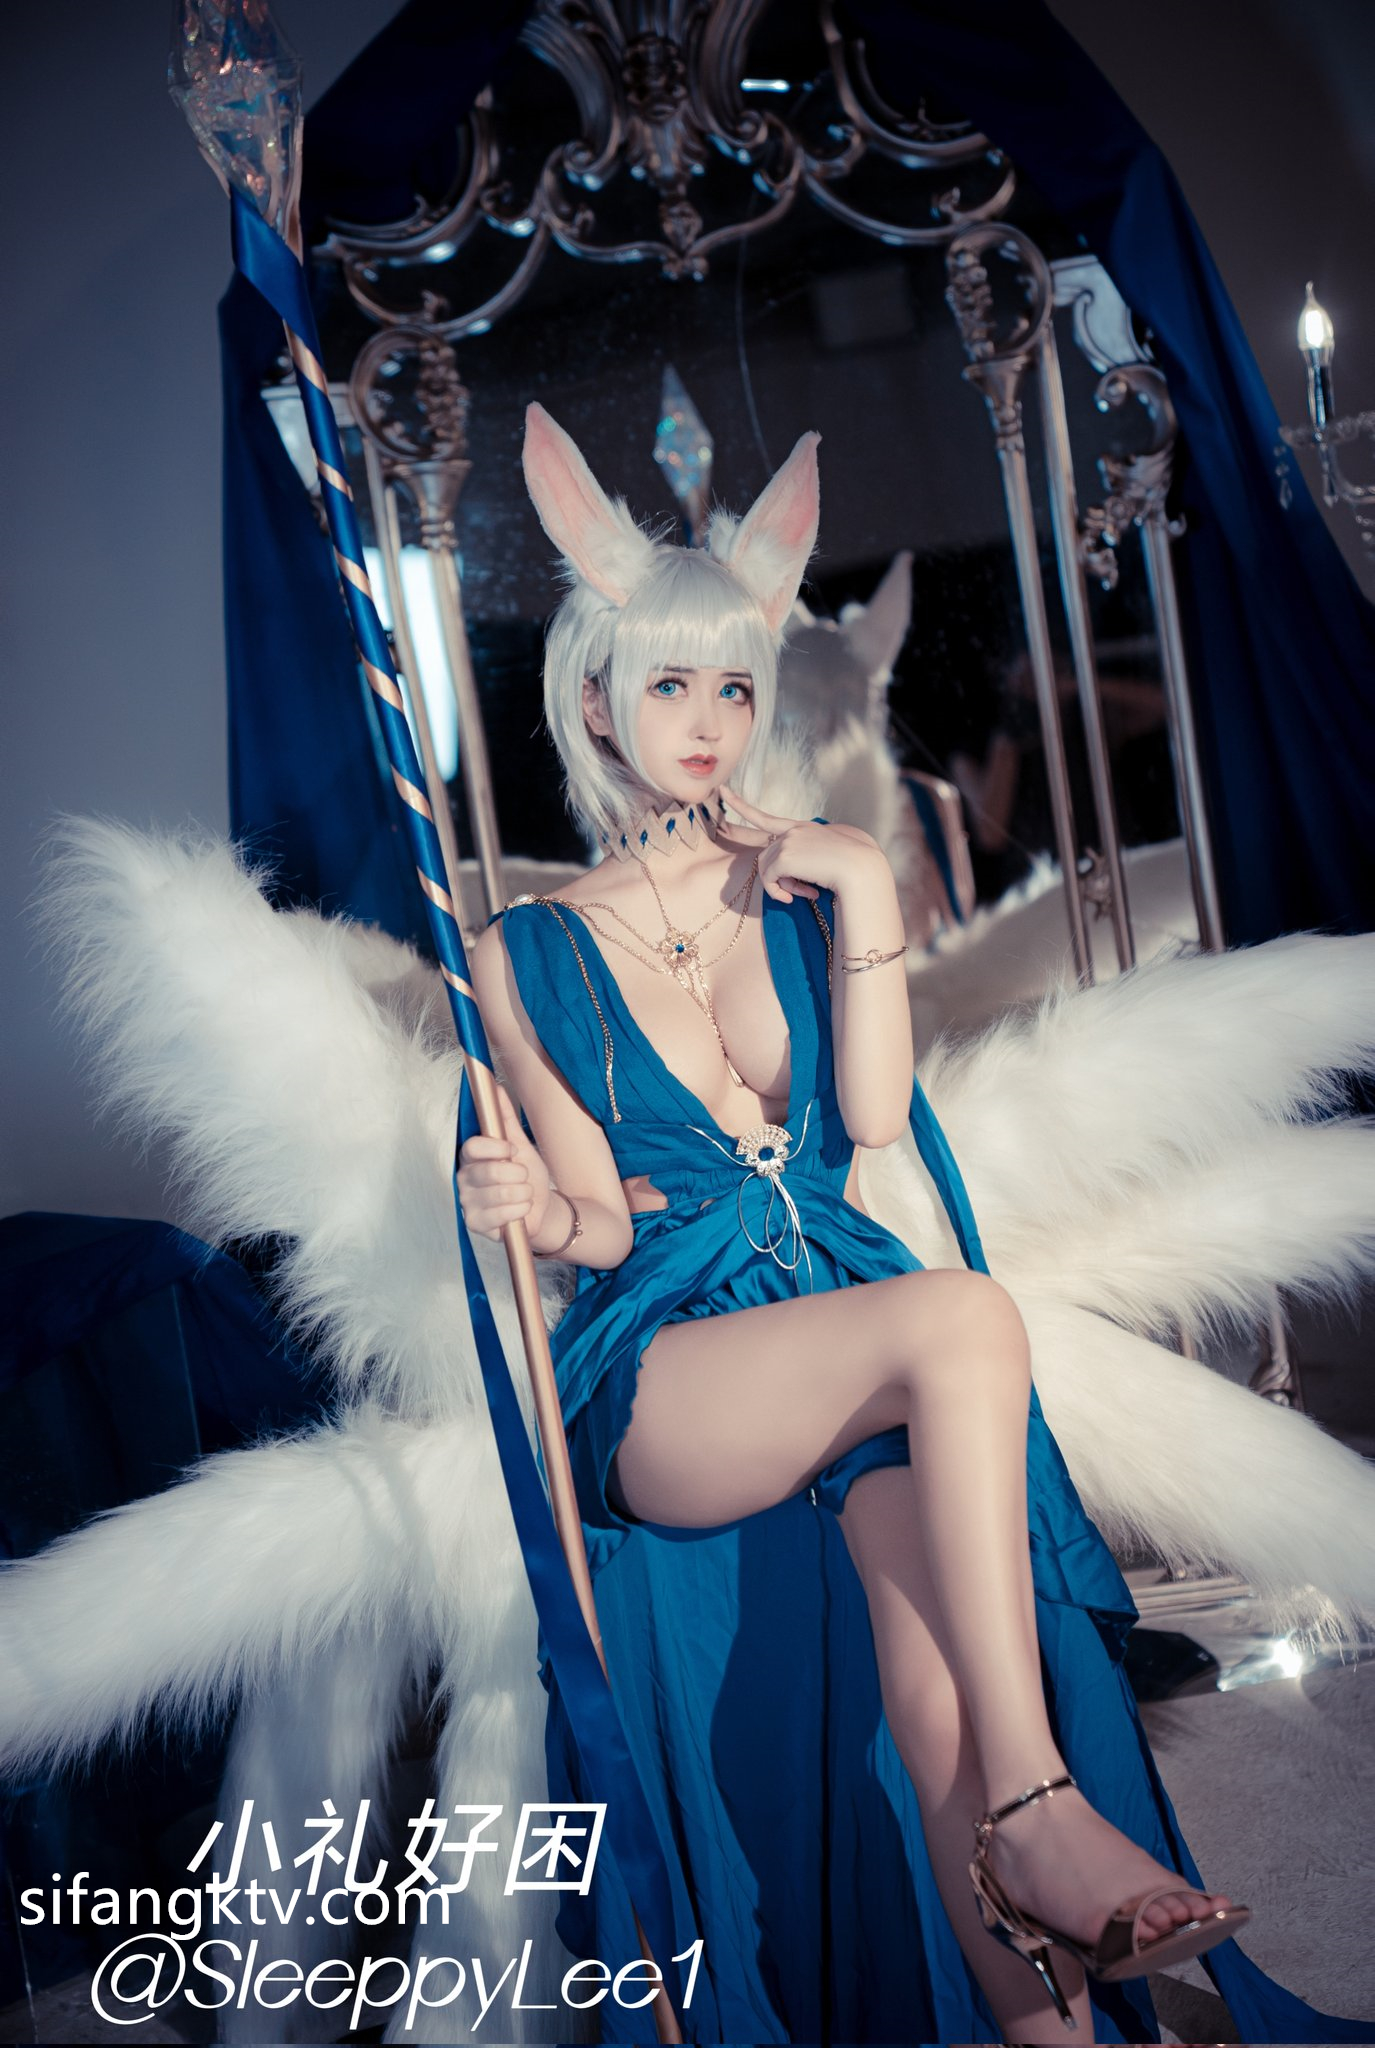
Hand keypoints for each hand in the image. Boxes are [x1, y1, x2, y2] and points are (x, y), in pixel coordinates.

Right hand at [457, 1080, 553, 1241]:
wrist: (539, 1209)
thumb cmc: (526, 1176)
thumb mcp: (520, 1144)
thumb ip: (506, 1118)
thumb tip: (496, 1087)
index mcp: (470, 1157)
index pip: (472, 1147)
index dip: (496, 1148)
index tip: (513, 1150)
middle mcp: (464, 1178)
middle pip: (489, 1171)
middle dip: (517, 1173)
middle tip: (523, 1176)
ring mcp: (467, 1202)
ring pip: (500, 1193)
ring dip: (523, 1192)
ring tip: (524, 1193)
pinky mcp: (475, 1224)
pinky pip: (502, 1214)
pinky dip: (521, 1210)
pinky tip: (521, 1209)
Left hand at [718, 785, 884, 902]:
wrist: (864, 868)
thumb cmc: (857, 867)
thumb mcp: (834, 854)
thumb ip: (812, 857)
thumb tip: (796, 875)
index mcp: (804, 829)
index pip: (766, 819)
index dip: (742, 806)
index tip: (723, 791)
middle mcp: (794, 831)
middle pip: (766, 857)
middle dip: (779, 878)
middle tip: (802, 892)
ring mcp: (789, 841)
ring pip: (767, 869)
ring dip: (783, 887)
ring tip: (807, 893)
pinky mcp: (785, 856)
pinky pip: (770, 880)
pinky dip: (782, 892)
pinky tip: (806, 894)